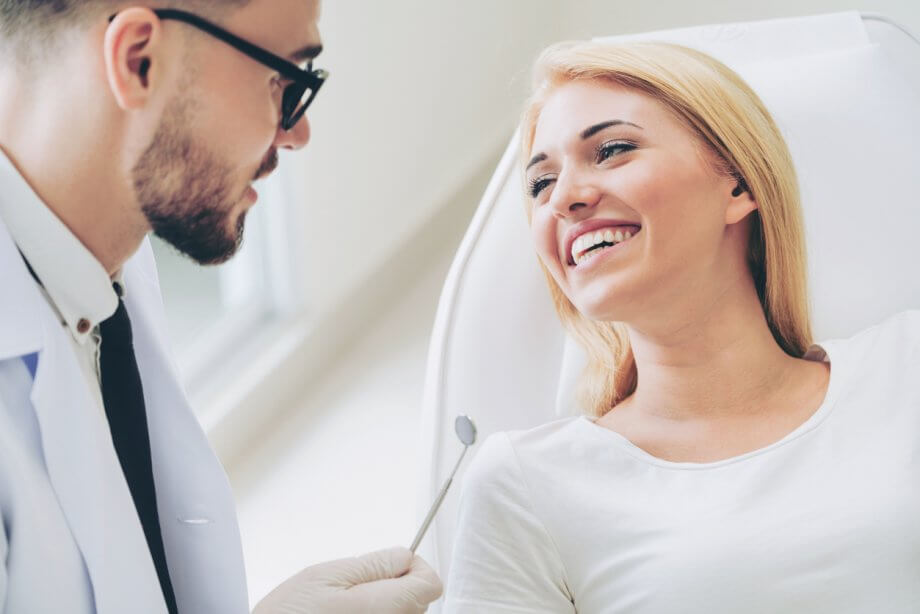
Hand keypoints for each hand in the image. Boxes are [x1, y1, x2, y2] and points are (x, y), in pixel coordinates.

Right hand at [253, 546, 442, 613]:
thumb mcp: (326, 575)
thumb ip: (373, 564)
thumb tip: (405, 555)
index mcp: (385, 608)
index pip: (431, 582)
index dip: (413, 565)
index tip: (391, 565)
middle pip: (418, 601)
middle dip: (395, 586)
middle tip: (354, 590)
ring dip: (383, 606)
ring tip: (343, 610)